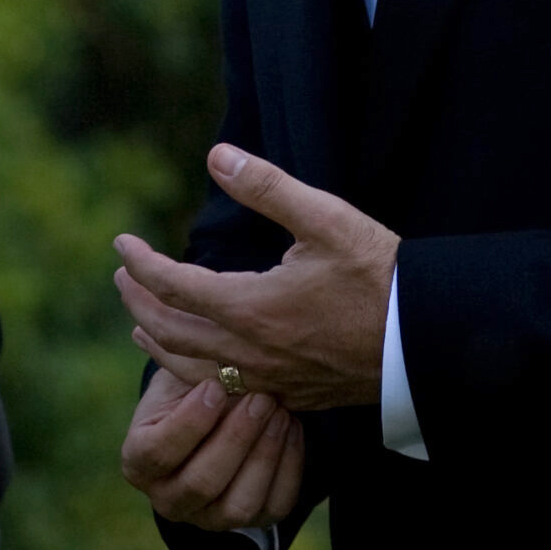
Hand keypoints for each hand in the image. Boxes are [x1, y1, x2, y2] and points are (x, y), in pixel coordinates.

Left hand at [113, 145, 398, 414]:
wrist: (429, 339)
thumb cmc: (380, 274)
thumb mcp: (325, 218)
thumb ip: (266, 187)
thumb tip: (216, 155)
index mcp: (251, 306)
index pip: (172, 285)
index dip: (140, 264)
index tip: (121, 243)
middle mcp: (250, 350)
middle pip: (170, 332)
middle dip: (137, 303)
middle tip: (121, 278)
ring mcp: (268, 379)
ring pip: (192, 369)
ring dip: (158, 343)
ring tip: (138, 327)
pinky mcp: (289, 394)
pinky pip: (223, 389)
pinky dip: (193, 372)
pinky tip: (197, 364)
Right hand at [118, 366, 305, 531]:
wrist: (220, 413)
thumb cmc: (192, 387)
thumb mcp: (179, 375)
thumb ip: (174, 363)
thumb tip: (146, 330)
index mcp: (139, 462)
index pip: (157, 452)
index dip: (188, 422)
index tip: (215, 386)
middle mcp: (168, 499)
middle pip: (201, 482)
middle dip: (235, 438)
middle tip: (260, 397)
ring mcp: (211, 517)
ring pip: (238, 504)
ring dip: (264, 454)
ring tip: (279, 410)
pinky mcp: (252, 521)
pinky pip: (274, 506)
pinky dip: (288, 466)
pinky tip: (292, 427)